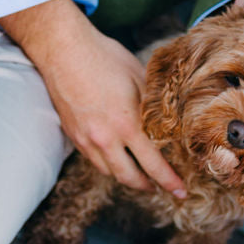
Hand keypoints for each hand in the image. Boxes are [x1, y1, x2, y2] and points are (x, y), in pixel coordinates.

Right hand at [0, 0, 185, 195]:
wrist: (64, 51)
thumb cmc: (105, 58)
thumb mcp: (139, 78)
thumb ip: (154, 105)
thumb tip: (171, 122)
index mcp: (127, 124)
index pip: (153, 164)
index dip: (169, 181)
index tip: (180, 192)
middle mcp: (105, 139)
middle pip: (130, 178)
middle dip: (147, 187)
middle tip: (160, 188)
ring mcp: (87, 140)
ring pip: (110, 172)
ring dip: (127, 178)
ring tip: (140, 176)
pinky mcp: (74, 137)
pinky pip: (95, 161)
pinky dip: (109, 165)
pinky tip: (118, 158)